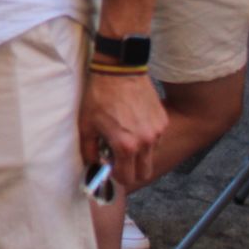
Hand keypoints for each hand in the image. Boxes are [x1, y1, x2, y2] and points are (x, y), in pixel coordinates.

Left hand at [79, 71, 166, 190]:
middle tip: (118, 158)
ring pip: (150, 155)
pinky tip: (133, 122)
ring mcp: (157, 131)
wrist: (119, 70)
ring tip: (124, 134)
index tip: (109, 167)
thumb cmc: (99, 95)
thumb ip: (89, 150)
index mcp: (126, 146)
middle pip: (144, 173)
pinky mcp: (163, 121)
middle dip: (131, 170)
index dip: (116, 176)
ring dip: (139, 152)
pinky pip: (156, 139)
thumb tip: (93, 165)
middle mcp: (146, 142)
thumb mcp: (85, 124)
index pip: (127, 178)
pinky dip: (145, 137)